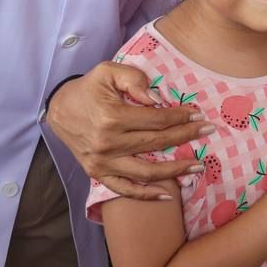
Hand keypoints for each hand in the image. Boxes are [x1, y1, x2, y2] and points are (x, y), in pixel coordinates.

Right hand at [46, 63, 209, 198]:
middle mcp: (108, 143)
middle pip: (156, 144)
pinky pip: (124, 189)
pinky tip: (167, 195)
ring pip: (146, 172)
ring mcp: (102, 163)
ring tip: (197, 166)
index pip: (156, 120)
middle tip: (207, 132)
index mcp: (112, 117)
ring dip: (174, 171)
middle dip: (185, 137)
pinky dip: (145, 195)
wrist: (58, 110)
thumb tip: (156, 99)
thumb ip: (133, 79)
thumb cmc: (88, 88)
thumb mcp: (107, 71)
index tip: (198, 114)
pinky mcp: (97, 173)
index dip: (180, 117)